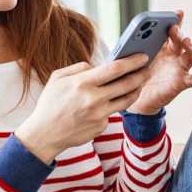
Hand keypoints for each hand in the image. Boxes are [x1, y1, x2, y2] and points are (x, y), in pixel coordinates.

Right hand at [15, 53, 150, 162]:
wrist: (44, 134)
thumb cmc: (50, 104)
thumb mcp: (57, 78)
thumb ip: (78, 68)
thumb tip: (96, 65)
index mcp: (82, 83)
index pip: (115, 68)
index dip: (132, 61)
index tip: (143, 57)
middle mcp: (94, 99)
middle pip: (127, 84)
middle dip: (141, 75)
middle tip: (147, 70)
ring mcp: (99, 115)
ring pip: (126, 100)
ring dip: (135, 90)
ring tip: (137, 84)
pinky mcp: (101, 126)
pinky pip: (112, 113)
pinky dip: (112, 106)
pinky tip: (108, 103)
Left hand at [128, 9, 191, 114]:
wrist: (137, 100)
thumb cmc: (135, 76)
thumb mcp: (131, 60)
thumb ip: (132, 50)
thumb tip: (126, 41)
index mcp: (162, 46)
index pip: (172, 30)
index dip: (177, 20)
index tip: (177, 13)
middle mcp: (174, 55)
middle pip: (182, 40)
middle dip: (179, 33)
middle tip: (173, 29)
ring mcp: (180, 68)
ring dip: (191, 47)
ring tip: (186, 42)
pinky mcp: (182, 82)